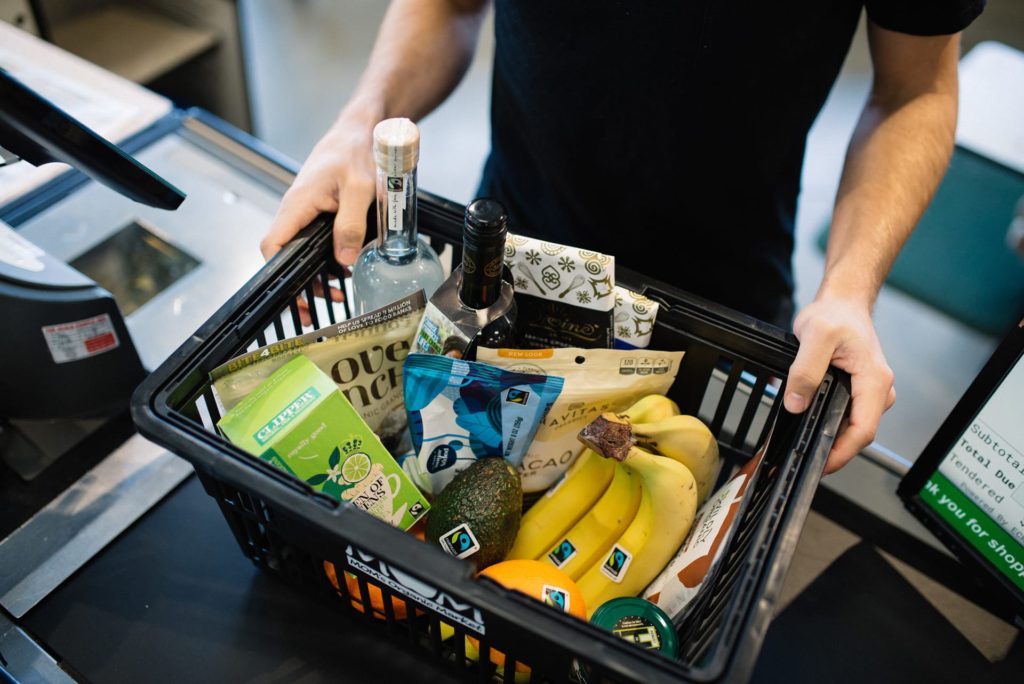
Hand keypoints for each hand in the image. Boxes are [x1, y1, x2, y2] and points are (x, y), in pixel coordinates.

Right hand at [260, 113, 377, 324]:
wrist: (362, 130)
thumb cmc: (357, 151)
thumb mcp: (361, 190)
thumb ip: (352, 224)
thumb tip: (344, 258)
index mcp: (298, 204)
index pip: (272, 245)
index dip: (277, 272)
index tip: (294, 295)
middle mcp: (296, 210)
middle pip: (285, 254)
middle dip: (300, 283)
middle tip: (318, 307)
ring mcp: (307, 212)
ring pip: (302, 250)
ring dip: (317, 274)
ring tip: (338, 295)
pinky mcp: (320, 213)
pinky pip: (317, 241)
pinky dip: (329, 259)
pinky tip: (347, 269)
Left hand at [784, 297, 895, 473]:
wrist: (844, 303)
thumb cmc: (835, 314)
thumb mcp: (815, 337)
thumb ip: (805, 371)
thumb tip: (797, 403)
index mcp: (874, 380)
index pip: (863, 430)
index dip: (841, 453)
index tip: (821, 464)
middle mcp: (879, 390)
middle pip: (859, 433)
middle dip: (834, 450)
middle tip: (804, 457)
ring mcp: (871, 392)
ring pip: (853, 426)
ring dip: (832, 437)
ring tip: (805, 443)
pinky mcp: (861, 391)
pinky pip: (848, 415)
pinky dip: (831, 423)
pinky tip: (813, 425)